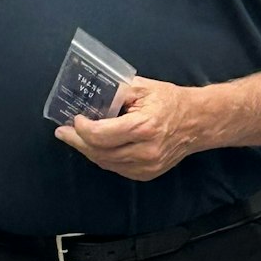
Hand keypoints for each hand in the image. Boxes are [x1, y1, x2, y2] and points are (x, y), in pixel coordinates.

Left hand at [56, 77, 204, 181]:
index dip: (82, 129)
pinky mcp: (147, 174)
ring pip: (105, 163)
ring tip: (76, 138)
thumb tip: (90, 94)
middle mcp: (146, 151)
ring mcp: (147, 166)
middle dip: (77, 141)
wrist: (198, 122)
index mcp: (144, 127)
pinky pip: (116, 168)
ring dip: (88, 150)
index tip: (74, 119)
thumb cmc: (171, 101)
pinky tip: (97, 147)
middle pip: (99, 152)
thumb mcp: (144, 87)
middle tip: (63, 132)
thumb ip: (117, 90)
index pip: (101, 135)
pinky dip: (103, 157)